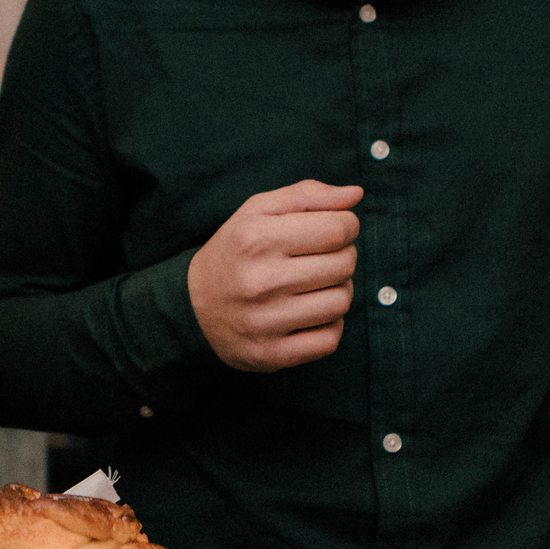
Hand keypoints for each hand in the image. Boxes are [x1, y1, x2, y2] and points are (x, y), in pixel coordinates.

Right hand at [187, 180, 362, 372]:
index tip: (334, 229)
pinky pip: (330, 340)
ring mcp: (266, 322)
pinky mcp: (272, 354)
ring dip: (338, 290)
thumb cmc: (236, 251)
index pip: (337, 230)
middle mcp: (260, 281)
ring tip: (316, 285)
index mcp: (257, 239)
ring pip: (342, 302)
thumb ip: (308, 196)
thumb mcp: (259, 211)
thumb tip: (356, 194)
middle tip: (322, 258)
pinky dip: (329, 325)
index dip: (347, 226)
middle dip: (343, 256)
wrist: (193, 307)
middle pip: (344, 265)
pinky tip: (310, 314)